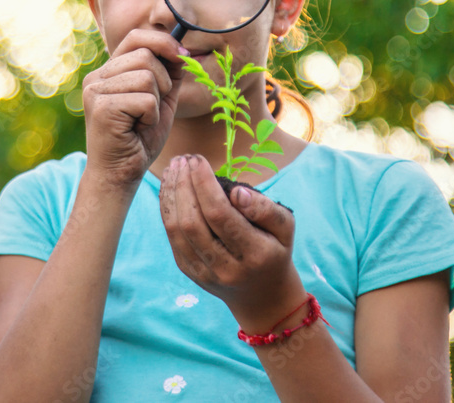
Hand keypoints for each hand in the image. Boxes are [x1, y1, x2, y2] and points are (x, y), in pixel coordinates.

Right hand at [82, 29, 185, 192]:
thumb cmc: (139, 139)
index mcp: (108, 72)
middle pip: (145, 54)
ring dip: (157, 101)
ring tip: (143, 119)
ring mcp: (95, 91)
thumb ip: (168, 74)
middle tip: (153, 107)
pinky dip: (151, 116)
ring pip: (147, 76)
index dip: (163, 42)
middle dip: (163, 80)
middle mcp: (97, 77)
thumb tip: (181, 50)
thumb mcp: (160, 100)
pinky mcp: (102, 108)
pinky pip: (146, 99)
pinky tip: (138, 129)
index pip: (135, 36)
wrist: (120, 174)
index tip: (182, 57)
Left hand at [158, 154, 304, 326]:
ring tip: (173, 168)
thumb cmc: (275, 249)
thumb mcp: (286, 227)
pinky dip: (167, 209)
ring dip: (170, 194)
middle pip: (192, 222)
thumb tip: (237, 192)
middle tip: (183, 159)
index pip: (219, 214)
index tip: (198, 159)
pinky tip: (169, 188)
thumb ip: (265, 209)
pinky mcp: (189, 271)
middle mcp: (226, 268)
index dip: (204, 183)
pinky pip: (171, 237)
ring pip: (176, 230)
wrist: (262, 295)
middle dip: (183, 185)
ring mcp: (203, 272)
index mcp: (253, 254)